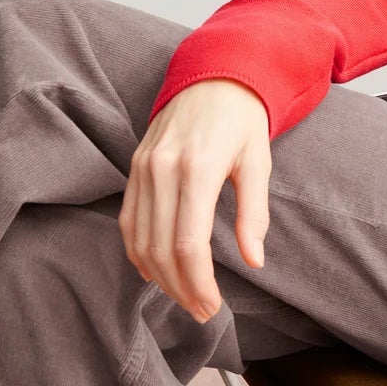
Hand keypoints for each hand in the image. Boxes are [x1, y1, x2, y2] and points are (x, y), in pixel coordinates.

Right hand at [119, 78, 271, 322]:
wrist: (214, 75)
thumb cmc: (243, 120)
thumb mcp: (258, 161)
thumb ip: (254, 213)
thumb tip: (254, 260)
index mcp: (197, 168)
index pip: (188, 243)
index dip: (198, 283)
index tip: (212, 305)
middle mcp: (162, 169)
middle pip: (161, 248)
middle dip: (180, 288)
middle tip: (202, 311)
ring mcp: (143, 168)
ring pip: (139, 239)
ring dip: (159, 276)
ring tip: (184, 297)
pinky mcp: (134, 167)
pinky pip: (128, 220)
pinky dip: (138, 252)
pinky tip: (157, 271)